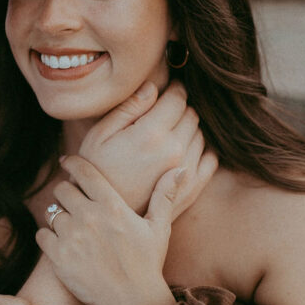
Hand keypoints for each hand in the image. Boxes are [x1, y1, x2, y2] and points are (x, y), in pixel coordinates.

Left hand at [37, 155, 180, 304]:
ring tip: (70, 227)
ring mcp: (72, 238)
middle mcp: (89, 218)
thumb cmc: (148, 263)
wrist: (132, 302)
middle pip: (62, 190)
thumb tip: (181, 168)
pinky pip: (41, 235)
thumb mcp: (159, 228)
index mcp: (112, 206)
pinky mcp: (58, 257)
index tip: (67, 163)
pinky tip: (60, 243)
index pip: (84, 172)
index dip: (72, 163)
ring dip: (58, 217)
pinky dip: (47, 237)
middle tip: (72, 202)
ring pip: (51, 213)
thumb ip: (164, 195)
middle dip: (66, 193)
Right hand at [79, 81, 202, 215]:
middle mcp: (174, 151)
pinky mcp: (192, 190)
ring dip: (189, 129)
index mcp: (151, 134)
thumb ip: (128, 108)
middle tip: (164, 114)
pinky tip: (183, 152)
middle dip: (181, 109)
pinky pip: (210, 159)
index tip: (168, 90)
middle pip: (192, 115)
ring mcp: (186, 171)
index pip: (178, 98)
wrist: (101, 217)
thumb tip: (153, 87)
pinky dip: (201, 150)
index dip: (174, 90)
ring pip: (201, 135)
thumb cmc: (95, 172)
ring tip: (168, 135)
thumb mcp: (99, 135)